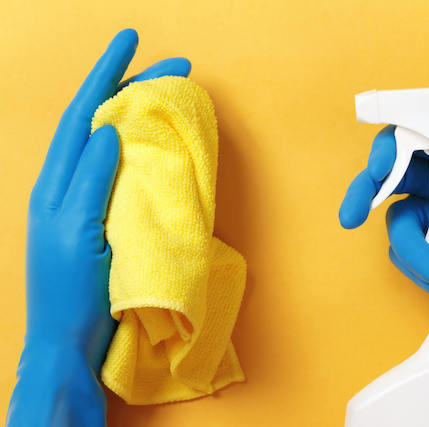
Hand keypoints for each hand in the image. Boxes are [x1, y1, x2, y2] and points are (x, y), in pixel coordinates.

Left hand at [8, 29, 190, 426]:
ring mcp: (85, 203)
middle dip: (130, 88)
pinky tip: (155, 147)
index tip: (131, 40)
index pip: (83, 115)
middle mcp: (68, 186)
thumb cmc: (73, 294)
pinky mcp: (103, 220)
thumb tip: (108, 130)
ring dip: (135, 115)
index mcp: (57, 184)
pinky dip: (140, 150)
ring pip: (110, 145)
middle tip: (171, 67)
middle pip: (99, 122)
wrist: (70, 343)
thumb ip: (91, 180)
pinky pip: (121, 173)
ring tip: (164, 96)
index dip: (105, 75)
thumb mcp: (79, 233)